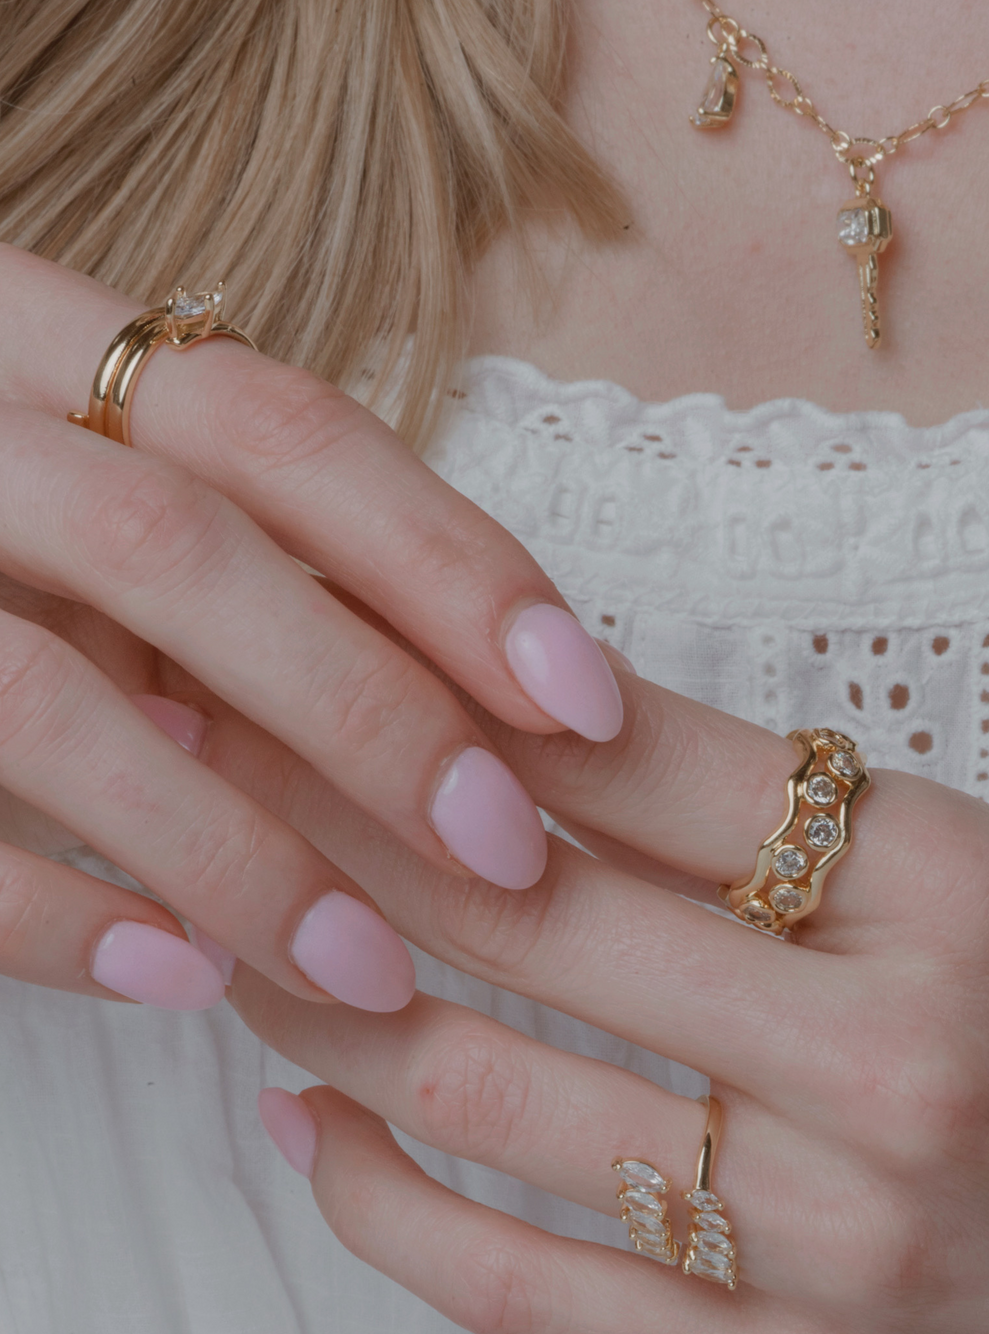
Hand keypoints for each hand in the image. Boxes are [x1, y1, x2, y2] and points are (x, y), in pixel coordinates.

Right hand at [0, 244, 622, 1009]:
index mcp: (35, 349)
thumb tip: (484, 701)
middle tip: (509, 857)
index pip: (279, 427)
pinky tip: (181, 983)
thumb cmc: (4, 560)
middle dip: (365, 707)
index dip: (445, 561)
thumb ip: (249, 570)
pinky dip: (57, 914)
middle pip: (177, 544)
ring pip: (46, 698)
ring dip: (234, 849)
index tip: (584, 700)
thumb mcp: (106, 517)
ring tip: (370, 971)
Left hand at [194, 659, 988, 1333]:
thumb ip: (761, 816)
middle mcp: (894, 1048)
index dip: (434, 703)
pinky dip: (382, 1202)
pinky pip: (528, 1283)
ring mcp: (843, 1232)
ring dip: (326, 1007)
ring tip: (231, 946)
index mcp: (944, 882)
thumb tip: (513, 728)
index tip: (309, 668)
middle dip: (332, 832)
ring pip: (497, 1095)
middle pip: (529, 913)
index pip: (629, 757)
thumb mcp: (969, 884)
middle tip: (207, 779)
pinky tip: (306, 1129)